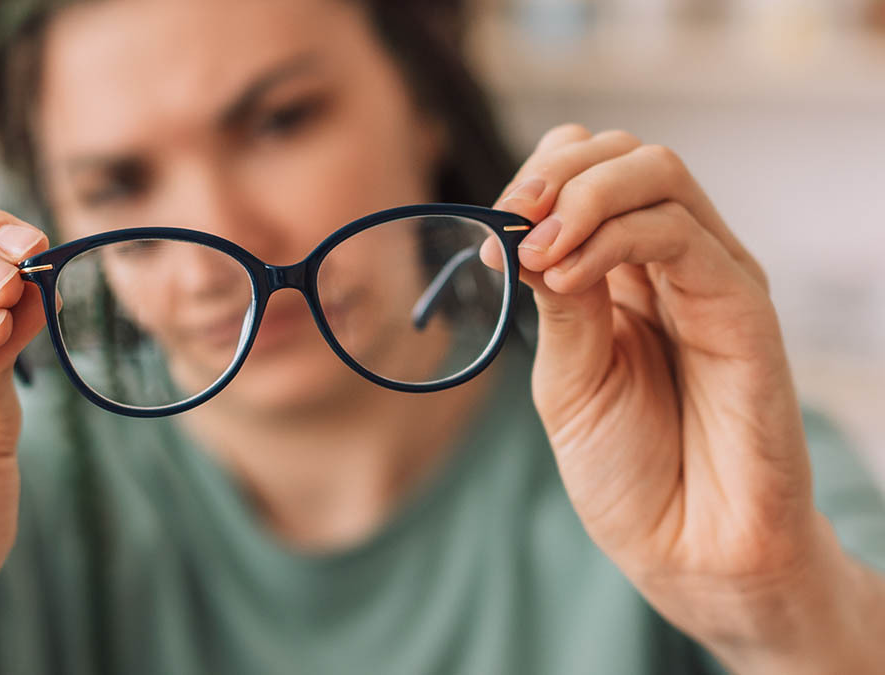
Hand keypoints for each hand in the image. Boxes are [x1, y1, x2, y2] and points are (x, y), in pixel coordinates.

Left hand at [491, 125, 869, 667]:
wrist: (688, 549)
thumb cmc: (628, 471)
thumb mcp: (567, 379)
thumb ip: (558, 303)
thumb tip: (528, 230)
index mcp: (622, 275)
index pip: (584, 174)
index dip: (533, 182)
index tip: (489, 234)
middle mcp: (670, 263)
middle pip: (621, 153)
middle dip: (551, 172)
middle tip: (508, 222)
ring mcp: (709, 277)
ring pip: (655, 171)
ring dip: (579, 195)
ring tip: (534, 251)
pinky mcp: (743, 304)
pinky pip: (678, 233)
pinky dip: (610, 236)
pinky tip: (566, 273)